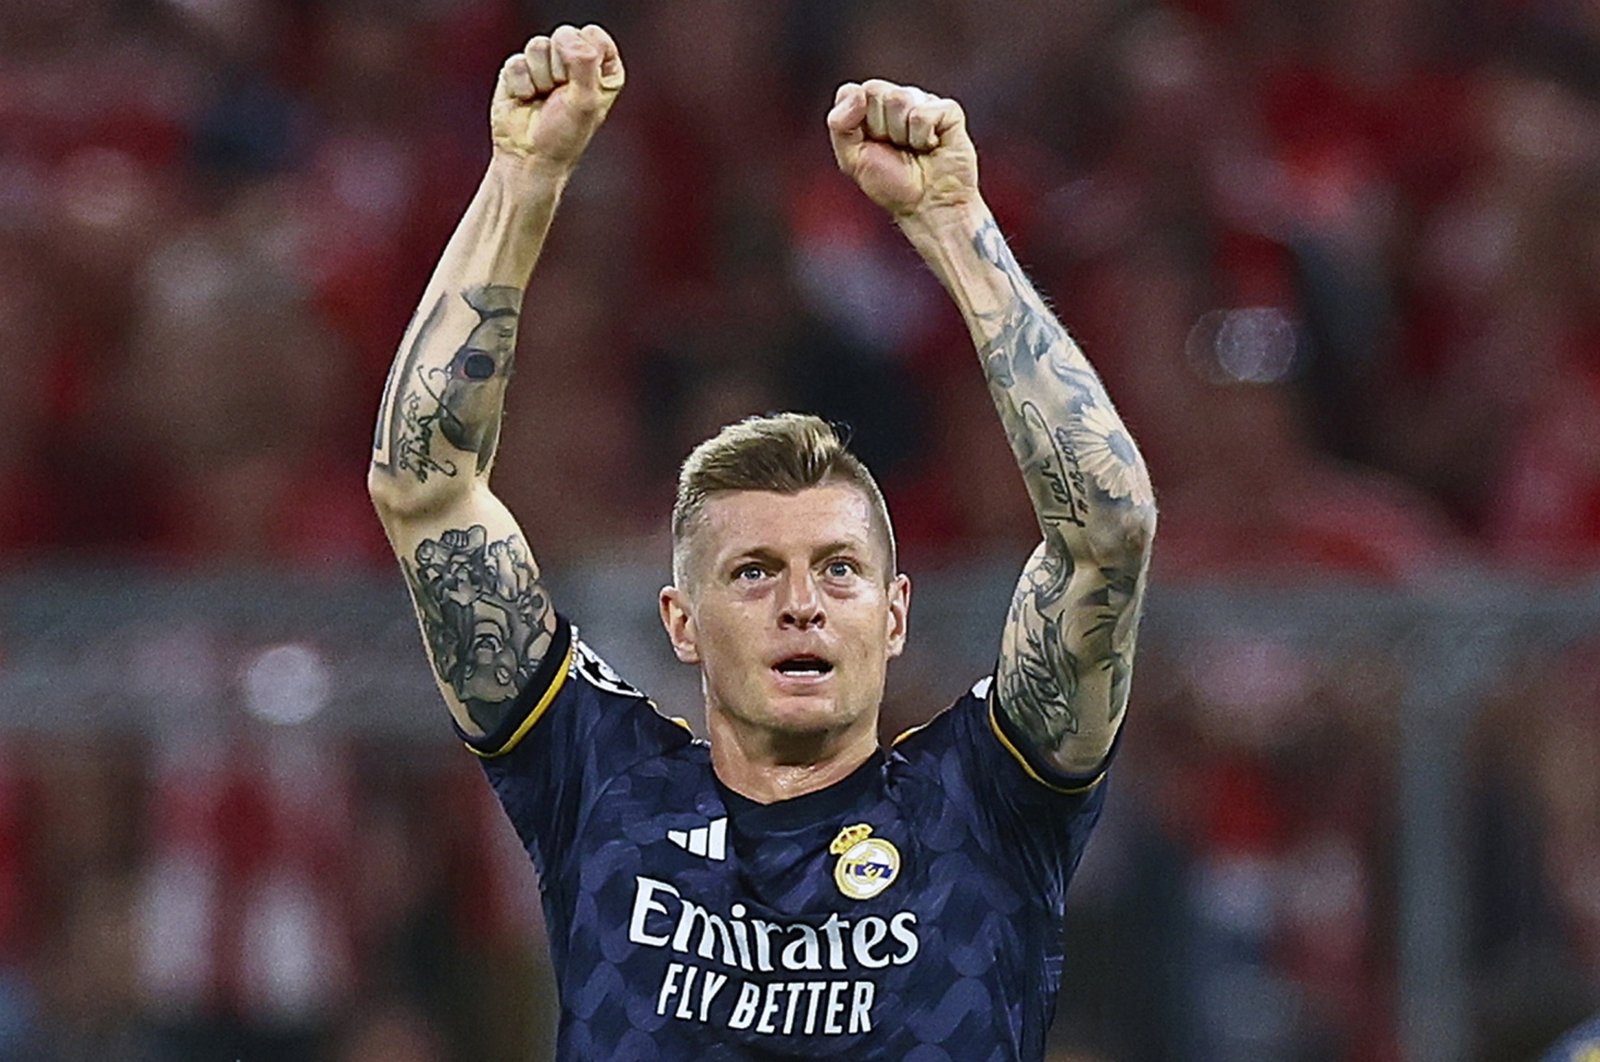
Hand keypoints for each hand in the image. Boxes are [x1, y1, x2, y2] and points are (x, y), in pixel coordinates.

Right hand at [491, 25, 623, 170]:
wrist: (529, 158)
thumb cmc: (564, 136)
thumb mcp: (585, 101)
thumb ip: (584, 63)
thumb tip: (566, 36)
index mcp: (602, 67)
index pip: (593, 36)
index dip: (584, 59)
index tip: (581, 87)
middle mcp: (574, 61)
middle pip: (564, 35)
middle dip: (560, 70)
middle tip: (560, 96)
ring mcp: (545, 63)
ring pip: (538, 46)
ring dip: (540, 78)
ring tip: (542, 98)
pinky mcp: (519, 69)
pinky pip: (517, 61)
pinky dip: (521, 85)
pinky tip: (526, 100)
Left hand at [828, 80, 978, 218]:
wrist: (926, 206)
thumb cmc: (892, 185)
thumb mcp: (852, 159)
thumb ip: (839, 124)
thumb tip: (858, 93)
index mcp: (872, 108)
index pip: (851, 91)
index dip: (854, 117)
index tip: (867, 143)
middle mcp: (898, 100)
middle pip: (874, 90)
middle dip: (879, 128)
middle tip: (894, 149)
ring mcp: (924, 102)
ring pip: (900, 98)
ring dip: (901, 134)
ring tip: (913, 149)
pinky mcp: (948, 111)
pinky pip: (924, 113)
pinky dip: (923, 138)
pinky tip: (931, 147)